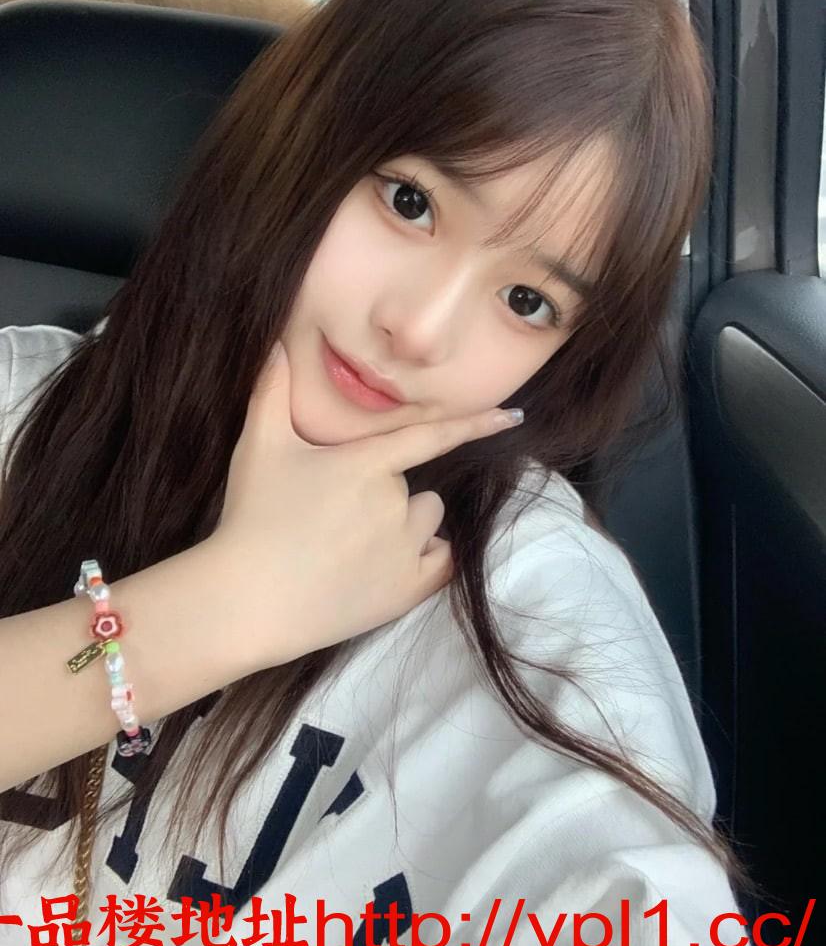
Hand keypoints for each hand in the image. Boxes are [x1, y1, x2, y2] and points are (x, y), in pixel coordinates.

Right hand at [206, 343, 522, 670]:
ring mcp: (405, 549)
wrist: (247, 600)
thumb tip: (279, 345)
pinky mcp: (405, 590)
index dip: (475, 424)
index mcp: (367, 463)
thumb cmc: (252, 517)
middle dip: (388, 494)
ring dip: (407, 526)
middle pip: (416, 487)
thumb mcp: (259, 447)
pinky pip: (440, 562)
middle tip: (338, 515)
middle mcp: (396, 503)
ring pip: (428, 522)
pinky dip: (424, 559)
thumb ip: (272, 391)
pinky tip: (387, 566)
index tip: (515, 417)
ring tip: (356, 543)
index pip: (432, 435)